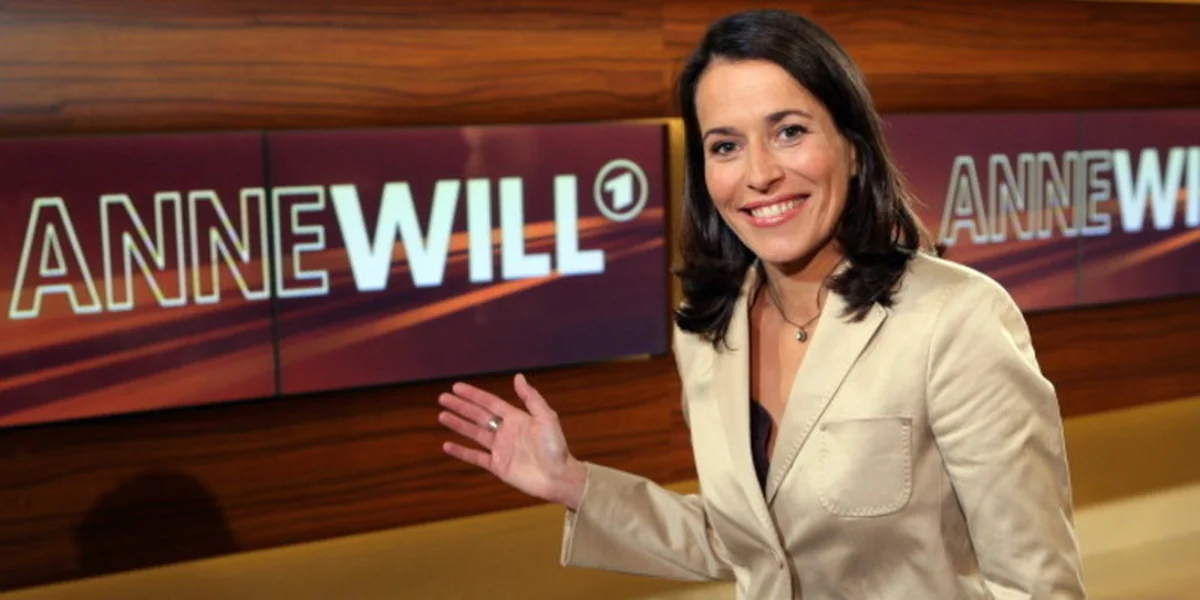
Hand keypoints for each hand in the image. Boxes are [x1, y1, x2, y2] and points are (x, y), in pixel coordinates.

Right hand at [438, 373, 587, 509]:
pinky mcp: (498, 466)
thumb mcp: (546, 418)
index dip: (473, 395)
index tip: (457, 387)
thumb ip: (531, 398)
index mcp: (516, 418)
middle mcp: (506, 432)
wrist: (559, 477)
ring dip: (458, 425)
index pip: (490, 403)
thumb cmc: (556, 447)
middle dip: (461, 407)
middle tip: (442, 398)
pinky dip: (461, 452)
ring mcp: (501, 449)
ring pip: (474, 434)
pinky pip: (476, 457)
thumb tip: (518, 376)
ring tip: (442, 416)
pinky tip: (447, 445)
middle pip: (478, 416)